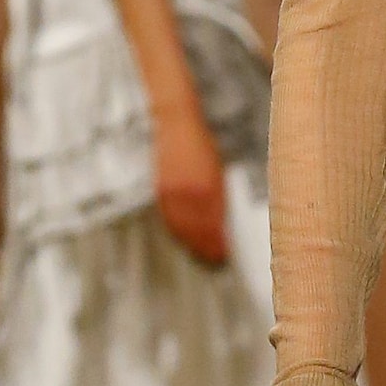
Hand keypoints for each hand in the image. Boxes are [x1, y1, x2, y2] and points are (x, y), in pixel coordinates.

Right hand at [154, 106, 227, 264]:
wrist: (176, 124)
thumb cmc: (202, 145)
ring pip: (182, 227)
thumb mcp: (217, 171)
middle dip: (206, 247)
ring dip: (192, 243)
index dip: (218, 243)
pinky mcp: (161, 190)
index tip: (224, 255)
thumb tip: (221, 222)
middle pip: (198, 230)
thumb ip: (219, 197)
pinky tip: (184, 238)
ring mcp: (173, 193)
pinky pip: (170, 217)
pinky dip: (178, 230)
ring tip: (201, 254)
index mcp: (209, 188)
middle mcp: (191, 193)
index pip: (214, 224)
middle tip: (215, 260)